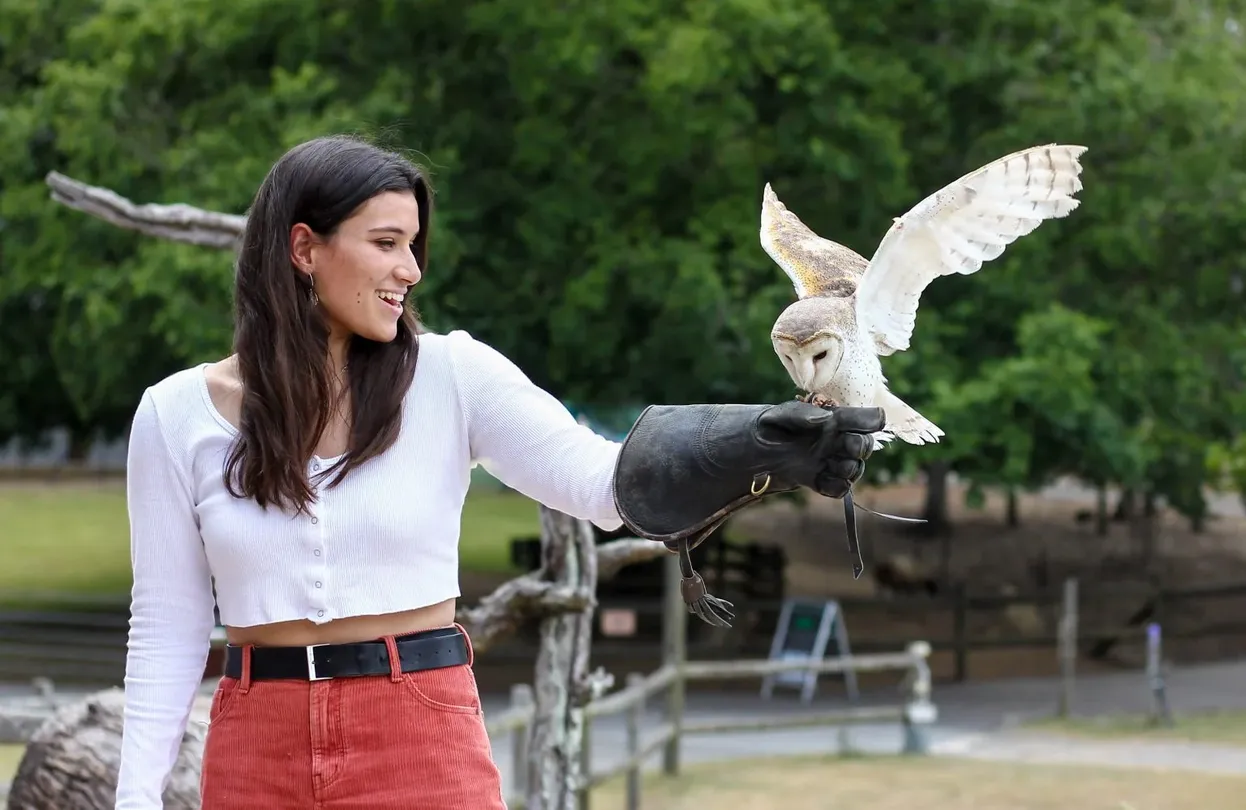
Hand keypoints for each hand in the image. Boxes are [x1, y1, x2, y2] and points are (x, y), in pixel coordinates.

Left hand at [754, 400, 884, 498]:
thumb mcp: (782, 415)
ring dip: (848, 468)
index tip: (871, 423)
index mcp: (835, 420)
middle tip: (845, 445)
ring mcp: (830, 462)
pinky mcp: (820, 481)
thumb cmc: (769, 426)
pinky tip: (818, 479)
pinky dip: (835, 486)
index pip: (868, 419)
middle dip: (861, 447)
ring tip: (827, 463)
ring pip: (855, 469)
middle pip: (865, 446)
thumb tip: (828, 419)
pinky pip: (840, 489)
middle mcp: (837, 441)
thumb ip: (804, 414)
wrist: (752, 450)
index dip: (873, 421)